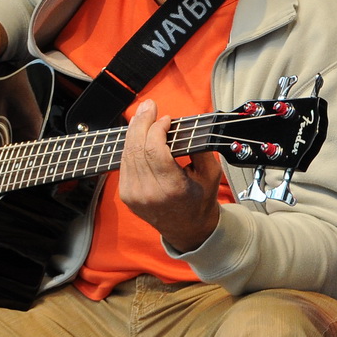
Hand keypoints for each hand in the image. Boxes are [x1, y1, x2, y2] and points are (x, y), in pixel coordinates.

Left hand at [118, 99, 223, 253]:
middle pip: (137, 148)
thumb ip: (201, 149)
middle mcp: (148, 192)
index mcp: (171, 188)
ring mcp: (133, 195)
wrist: (187, 230)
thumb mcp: (211, 175)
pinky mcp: (126, 195)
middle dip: (142, 122)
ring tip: (142, 115)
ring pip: (127, 154)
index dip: (157, 129)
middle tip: (149, 106)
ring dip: (134, 131)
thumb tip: (188, 125)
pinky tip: (137, 134)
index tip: (167, 119)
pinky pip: (124, 163)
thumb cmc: (200, 201)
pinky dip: (130, 145)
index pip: (154, 150)